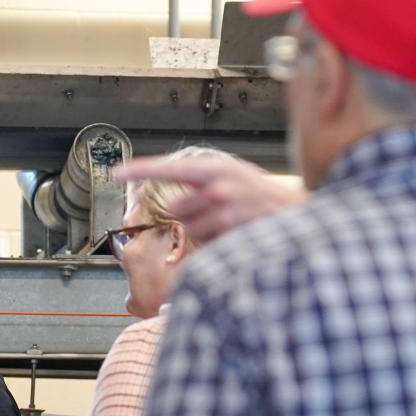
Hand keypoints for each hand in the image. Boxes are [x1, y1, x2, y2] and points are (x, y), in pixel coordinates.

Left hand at [115, 155, 307, 245]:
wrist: (299, 214)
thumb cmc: (263, 196)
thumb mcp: (234, 177)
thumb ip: (204, 183)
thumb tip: (173, 203)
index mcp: (214, 168)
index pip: (166, 168)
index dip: (138, 171)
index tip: (116, 174)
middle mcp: (217, 187)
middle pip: (176, 209)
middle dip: (190, 215)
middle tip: (217, 213)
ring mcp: (225, 213)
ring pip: (190, 231)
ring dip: (204, 232)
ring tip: (231, 225)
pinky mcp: (231, 236)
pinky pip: (206, 247)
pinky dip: (215, 246)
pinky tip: (236, 236)